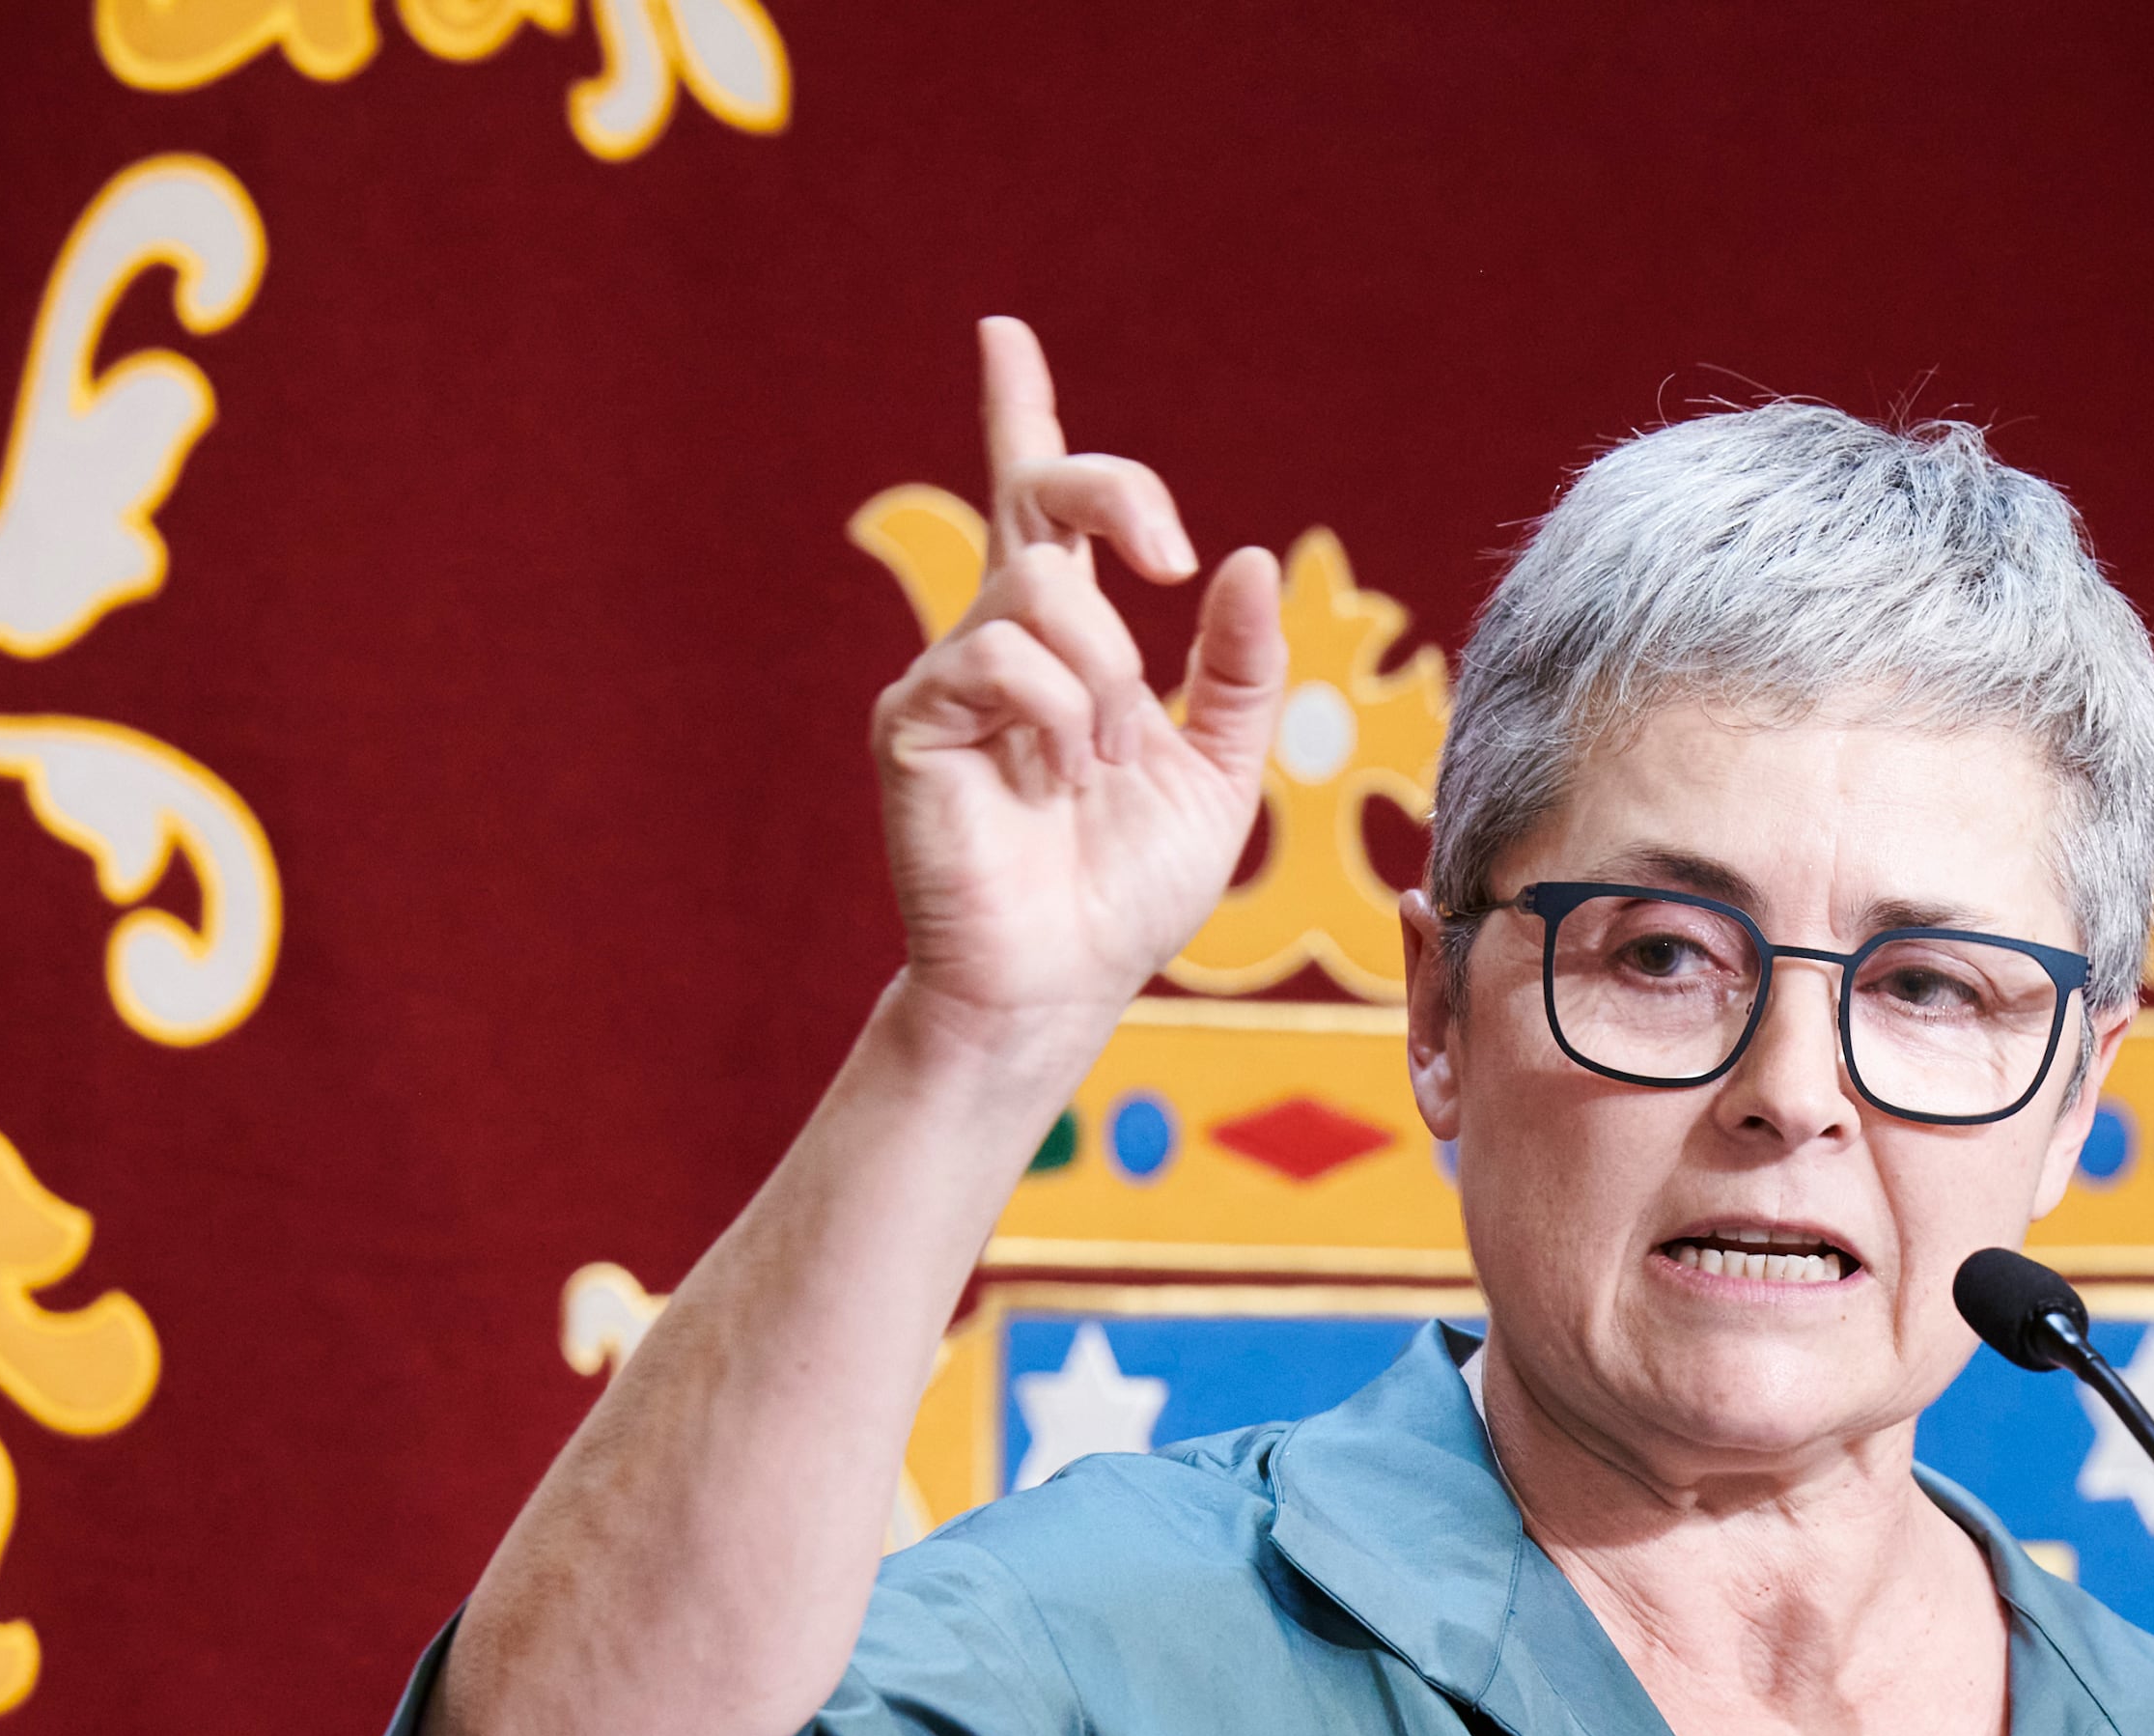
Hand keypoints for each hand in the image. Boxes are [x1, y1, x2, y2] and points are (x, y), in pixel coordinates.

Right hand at [871, 317, 1282, 1068]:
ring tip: (1100, 762)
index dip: (1017, 409)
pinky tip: (1056, 778)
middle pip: (1044, 495)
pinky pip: (998, 661)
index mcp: (1068, 639)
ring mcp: (949, 674)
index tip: (1002, 334)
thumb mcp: (1218, 771)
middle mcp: (1000, 637)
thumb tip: (1241, 561)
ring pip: (1040, 590)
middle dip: (1117, 493)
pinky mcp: (912, 721)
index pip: (1041, 503)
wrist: (1060, 983)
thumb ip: (1235, 671)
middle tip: (1171, 559)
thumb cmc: (1127, 890)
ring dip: (1103, 674)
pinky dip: (1054, 716)